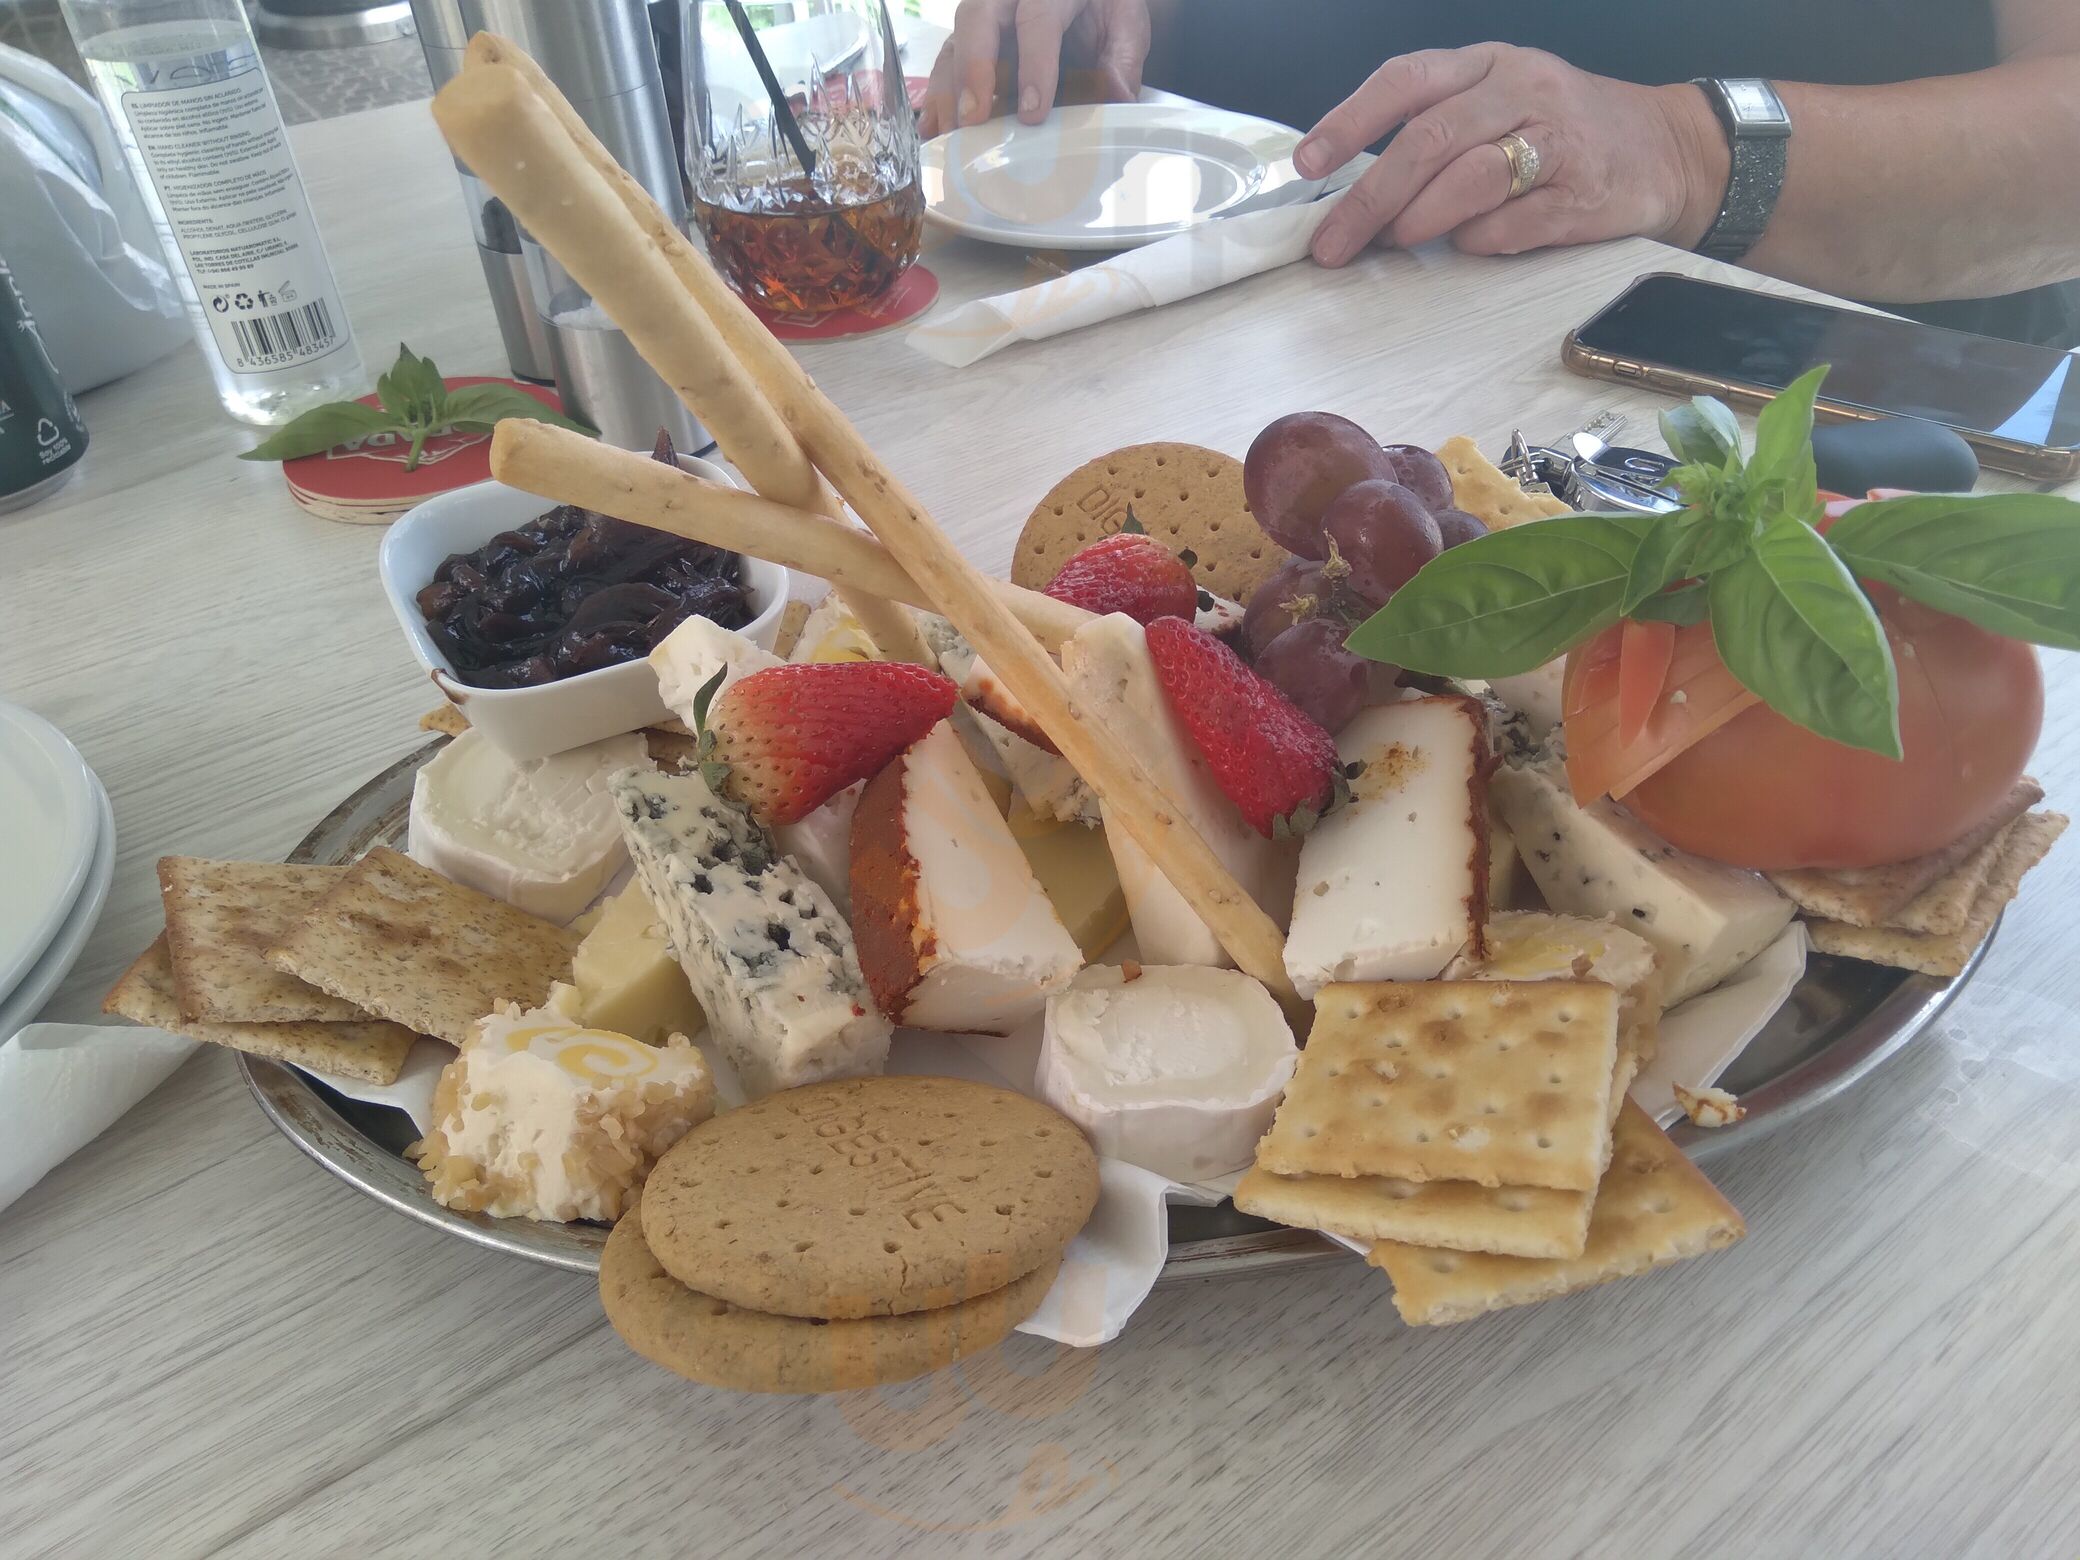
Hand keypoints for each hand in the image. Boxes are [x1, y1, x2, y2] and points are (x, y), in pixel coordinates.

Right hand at [918, 0, 1153, 137]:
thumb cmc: (1103, 7)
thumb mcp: (1124, 23)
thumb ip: (1123, 57)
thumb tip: (1118, 96)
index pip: (1036, 19)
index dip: (1034, 66)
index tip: (1032, 113)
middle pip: (978, 19)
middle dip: (973, 71)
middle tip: (973, 119)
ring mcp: (983, 13)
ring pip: (954, 41)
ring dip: (948, 91)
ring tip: (949, 134)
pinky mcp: (968, 37)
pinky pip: (946, 60)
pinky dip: (937, 96)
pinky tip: (932, 128)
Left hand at [1296, 44, 1728, 266]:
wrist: (1665, 148)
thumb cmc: (1560, 131)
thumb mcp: (1497, 104)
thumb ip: (1433, 132)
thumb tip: (1351, 191)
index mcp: (1487, 64)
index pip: (1406, 81)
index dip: (1349, 121)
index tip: (1307, 164)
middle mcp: (1521, 90)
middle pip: (1430, 139)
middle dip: (1370, 196)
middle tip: (1333, 243)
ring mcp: (1557, 139)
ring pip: (1472, 176)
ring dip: (1421, 217)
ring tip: (1396, 242)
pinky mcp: (1584, 193)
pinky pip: (1517, 221)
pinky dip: (1481, 240)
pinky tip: (1468, 246)